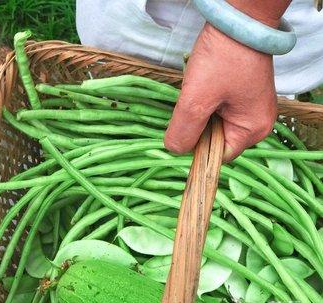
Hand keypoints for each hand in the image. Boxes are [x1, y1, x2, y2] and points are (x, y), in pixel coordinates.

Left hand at [164, 1, 290, 161]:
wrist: (238, 18)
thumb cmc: (222, 58)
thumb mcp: (197, 99)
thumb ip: (184, 130)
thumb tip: (174, 150)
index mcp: (253, 130)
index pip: (218, 156)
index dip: (198, 148)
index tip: (184, 129)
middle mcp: (256, 123)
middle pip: (216, 141)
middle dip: (198, 126)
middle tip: (193, 103)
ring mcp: (250, 108)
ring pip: (214, 125)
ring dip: (200, 113)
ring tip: (199, 91)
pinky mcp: (242, 96)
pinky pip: (218, 110)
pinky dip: (205, 103)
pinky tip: (203, 87)